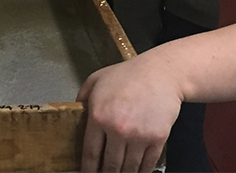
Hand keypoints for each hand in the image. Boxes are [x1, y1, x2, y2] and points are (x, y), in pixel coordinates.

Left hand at [77, 54, 182, 172]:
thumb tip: (75, 116)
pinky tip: (136, 171)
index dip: (88, 170)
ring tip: (119, 172)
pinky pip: (147, 164)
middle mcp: (117, 129)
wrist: (160, 72)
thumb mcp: (95, 80)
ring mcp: (138, 136)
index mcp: (98, 116)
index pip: (90, 154)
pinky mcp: (157, 138)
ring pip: (128, 169)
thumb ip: (81, 99)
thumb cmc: (128, 74)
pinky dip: (141, 171)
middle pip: (109, 166)